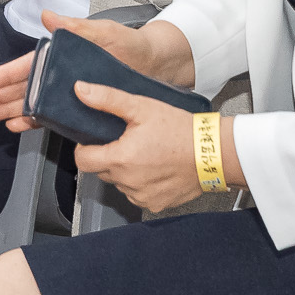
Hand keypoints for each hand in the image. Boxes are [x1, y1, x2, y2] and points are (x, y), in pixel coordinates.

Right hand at [0, 12, 189, 131]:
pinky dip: (33, 121)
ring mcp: (69, 92)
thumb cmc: (130, 44)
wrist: (157, 66)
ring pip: (32, 102)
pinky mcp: (79, 108)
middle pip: (24, 86)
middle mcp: (61, 74)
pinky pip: (51, 116)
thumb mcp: (103, 32)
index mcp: (62, 53)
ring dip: (11, 109)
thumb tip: (47, 15)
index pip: (27, 65)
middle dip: (0, 95)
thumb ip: (75, 27)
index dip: (6, 74)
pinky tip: (19, 126)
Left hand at [73, 85, 219, 210]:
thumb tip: (80, 90)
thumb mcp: (141, 107)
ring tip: (143, 153)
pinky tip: (153, 168)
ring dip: (124, 170)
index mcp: (121, 160)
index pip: (82, 161)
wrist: (214, 154)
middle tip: (125, 141)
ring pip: (119, 183)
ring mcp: (143, 196)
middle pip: (100, 171)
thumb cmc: (180, 130)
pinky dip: (140, 183)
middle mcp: (129, 183)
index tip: (94, 139)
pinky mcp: (156, 204)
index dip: (84, 147)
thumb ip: (107, 99)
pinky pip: (137, 194)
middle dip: (107, 156)